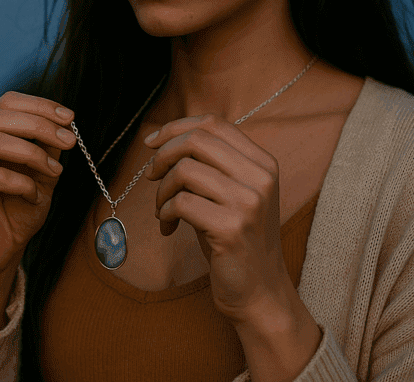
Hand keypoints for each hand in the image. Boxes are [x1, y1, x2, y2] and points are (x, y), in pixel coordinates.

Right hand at [0, 92, 74, 280]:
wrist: (2, 251)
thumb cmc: (19, 208)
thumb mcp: (41, 171)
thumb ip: (47, 146)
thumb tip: (64, 122)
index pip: (6, 103)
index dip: (39, 106)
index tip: (70, 118)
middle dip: (40, 126)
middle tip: (70, 141)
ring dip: (33, 153)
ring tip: (55, 170)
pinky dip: (23, 183)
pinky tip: (34, 195)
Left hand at [144, 113, 292, 324]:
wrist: (259, 290)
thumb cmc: (235, 238)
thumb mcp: (230, 193)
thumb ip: (211, 164)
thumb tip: (162, 140)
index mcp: (262, 163)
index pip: (214, 124)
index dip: (176, 127)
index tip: (151, 142)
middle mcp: (260, 177)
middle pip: (197, 140)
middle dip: (163, 155)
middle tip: (151, 176)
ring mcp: (248, 202)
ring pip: (184, 170)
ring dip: (162, 190)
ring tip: (162, 210)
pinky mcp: (231, 228)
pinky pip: (180, 203)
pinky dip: (164, 213)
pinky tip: (168, 227)